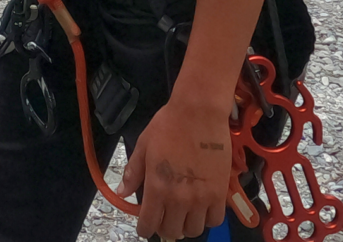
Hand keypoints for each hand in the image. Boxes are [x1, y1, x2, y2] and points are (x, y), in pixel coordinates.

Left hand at [118, 98, 230, 239]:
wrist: (199, 113)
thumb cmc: (168, 125)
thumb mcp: (144, 145)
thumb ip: (133, 172)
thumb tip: (122, 193)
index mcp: (156, 187)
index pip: (149, 225)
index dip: (145, 229)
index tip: (145, 225)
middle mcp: (179, 199)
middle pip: (172, 232)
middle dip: (165, 227)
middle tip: (164, 215)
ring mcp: (201, 198)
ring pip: (194, 230)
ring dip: (186, 224)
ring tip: (183, 211)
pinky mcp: (220, 194)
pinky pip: (214, 220)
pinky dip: (207, 218)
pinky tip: (201, 206)